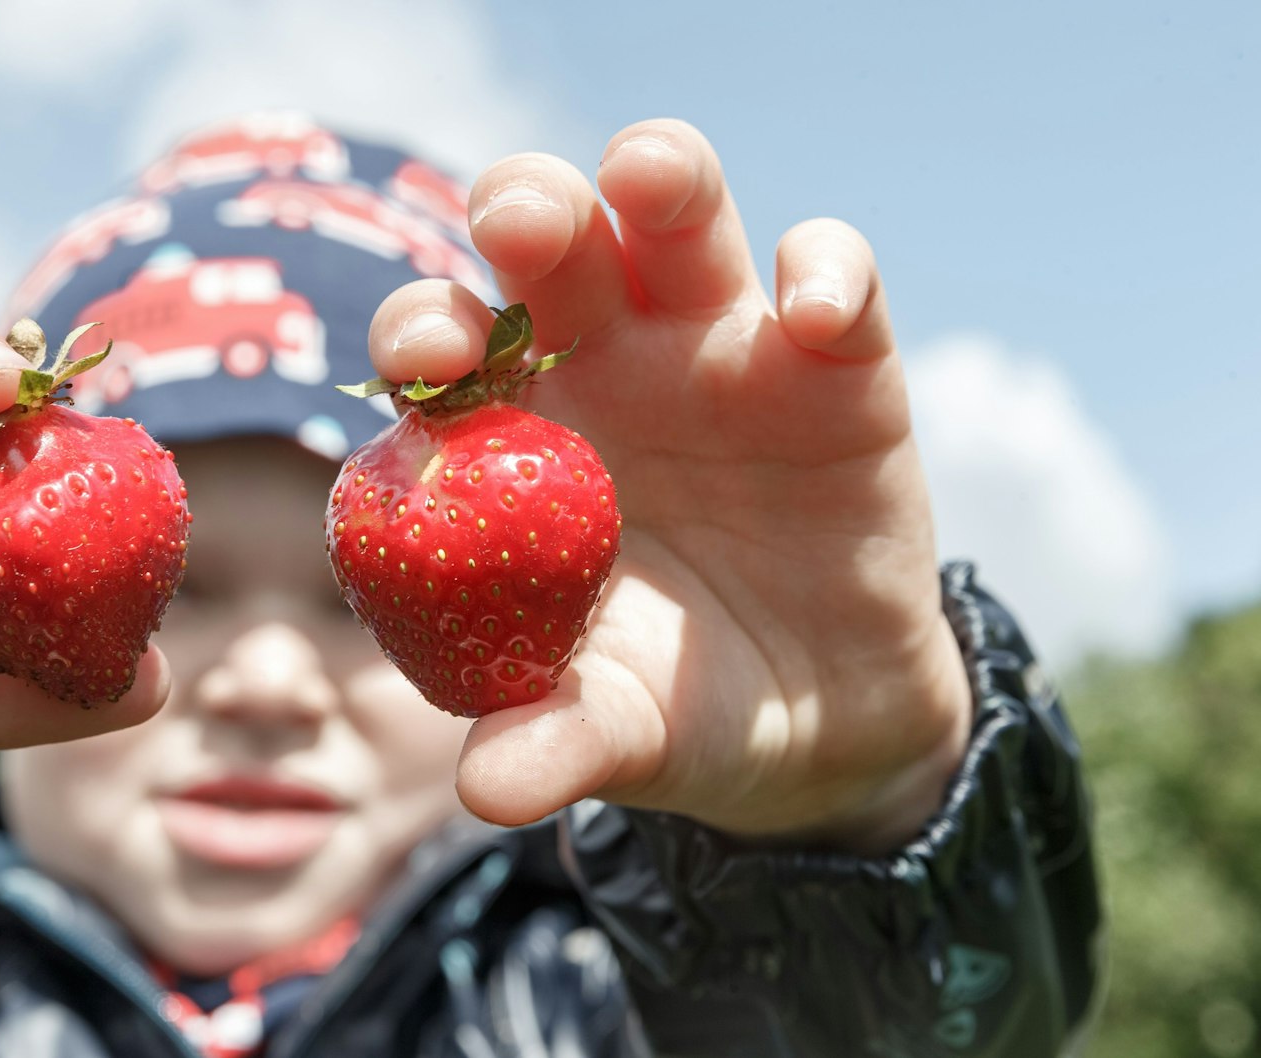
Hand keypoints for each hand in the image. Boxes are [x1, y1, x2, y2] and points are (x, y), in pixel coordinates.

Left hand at [369, 120, 970, 851]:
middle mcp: (607, 362)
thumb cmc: (676, 705)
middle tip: (520, 221)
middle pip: (553, 243)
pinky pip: (837, 280)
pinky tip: (812, 311)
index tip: (421, 362)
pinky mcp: (839, 364)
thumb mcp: (617, 729)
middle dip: (531, 208)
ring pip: (679, 219)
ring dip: (662, 177)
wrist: (824, 727)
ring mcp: (721, 348)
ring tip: (646, 172)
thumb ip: (553, 738)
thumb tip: (483, 789)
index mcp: (518, 435)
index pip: (450, 352)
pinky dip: (827, 272)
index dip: (426, 336)